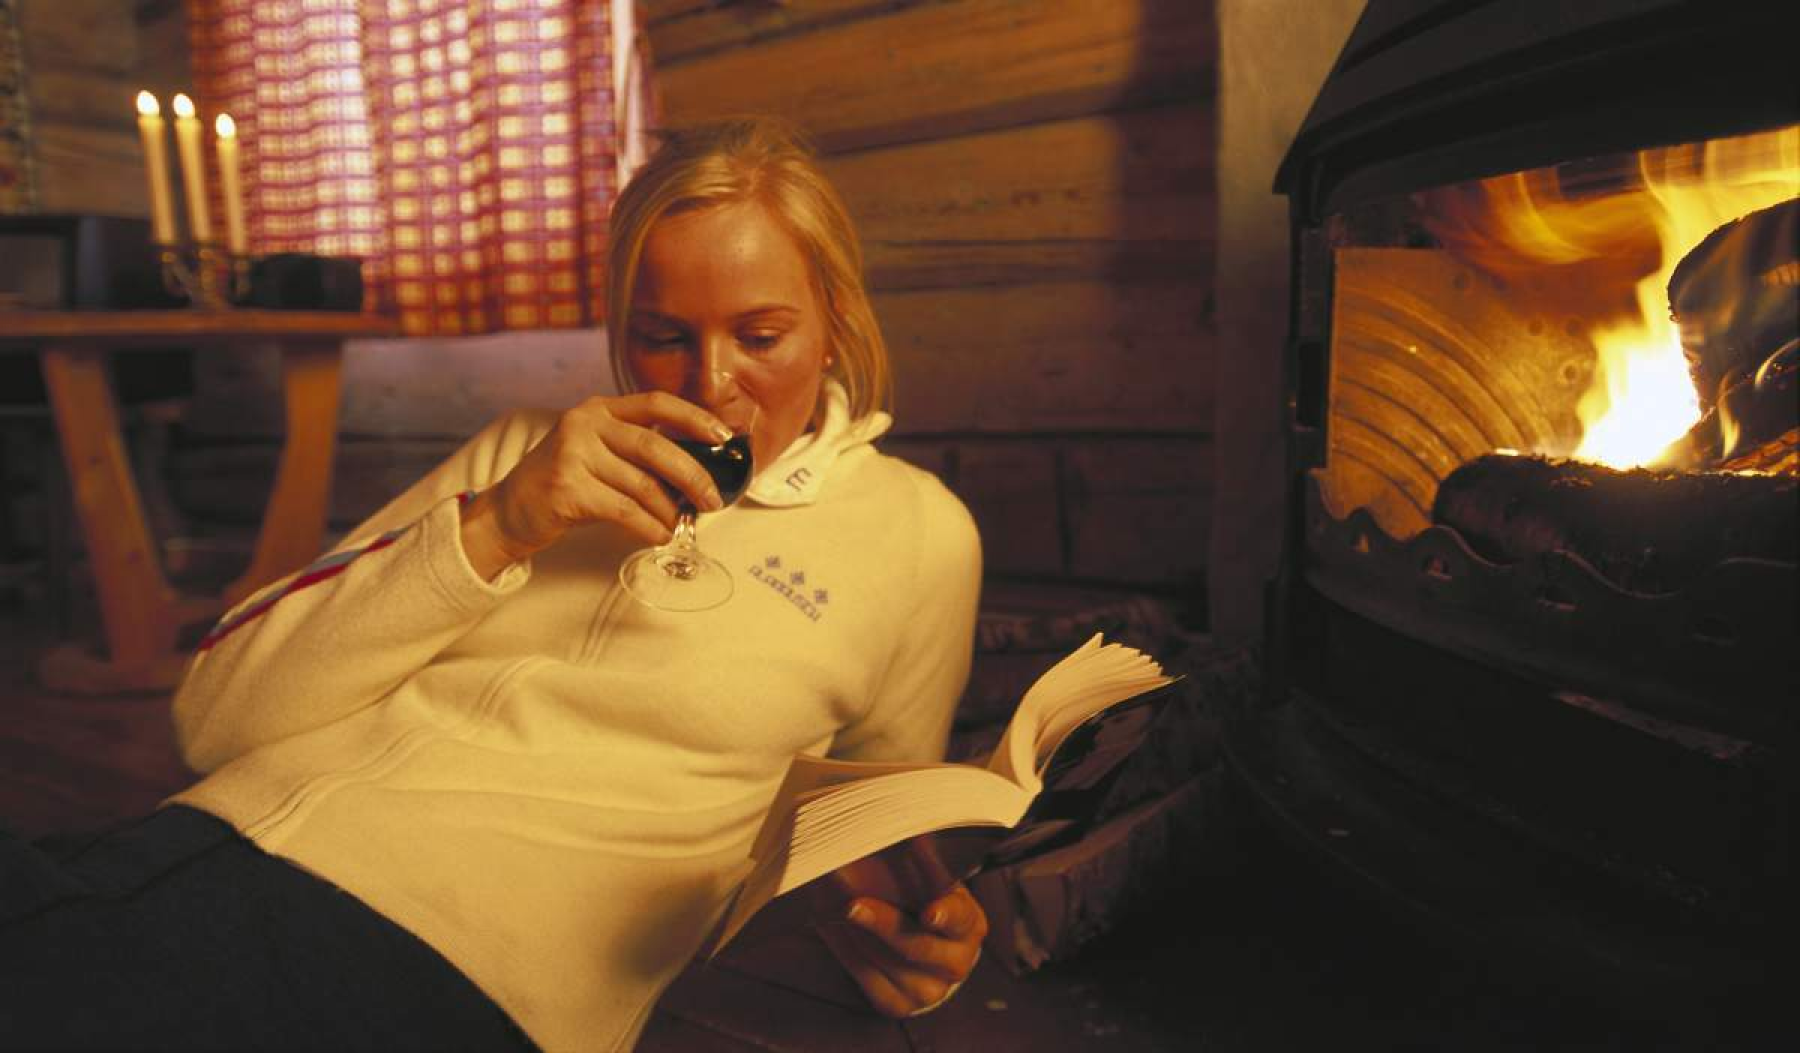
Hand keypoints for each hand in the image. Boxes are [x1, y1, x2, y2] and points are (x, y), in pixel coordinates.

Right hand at [460, 392, 732, 578]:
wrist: (509, 512)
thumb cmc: (566, 485)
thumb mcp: (599, 455)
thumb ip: (638, 455)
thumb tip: (697, 476)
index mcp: (599, 410)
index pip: (657, 403)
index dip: (695, 418)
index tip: (724, 437)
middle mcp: (585, 424)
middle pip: (656, 447)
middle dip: (693, 476)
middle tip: (712, 500)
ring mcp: (573, 454)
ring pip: (642, 485)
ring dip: (669, 511)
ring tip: (678, 525)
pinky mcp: (567, 487)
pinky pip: (625, 510)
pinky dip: (649, 527)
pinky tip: (659, 536)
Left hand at [812, 838, 988, 1017]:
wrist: (917, 946)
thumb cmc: (921, 898)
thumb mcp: (926, 877)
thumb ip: (918, 857)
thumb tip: (904, 831)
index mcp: (970, 925)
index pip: (958, 917)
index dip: (944, 912)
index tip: (929, 911)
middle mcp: (956, 963)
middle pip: (916, 945)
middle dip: (882, 923)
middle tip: (852, 903)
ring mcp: (929, 990)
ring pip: (885, 961)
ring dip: (854, 932)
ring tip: (830, 903)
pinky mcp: (898, 1004)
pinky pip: (865, 976)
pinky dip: (843, 948)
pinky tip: (827, 922)